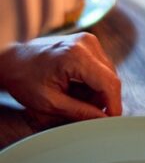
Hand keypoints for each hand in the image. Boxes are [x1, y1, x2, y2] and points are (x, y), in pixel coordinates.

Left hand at [0, 34, 121, 126]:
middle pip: (111, 78)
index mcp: (76, 56)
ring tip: (74, 99)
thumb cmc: (25, 80)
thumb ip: (79, 112)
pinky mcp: (87, 43)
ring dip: (98, 91)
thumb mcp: (50, 102)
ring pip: (108, 73)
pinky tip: (76, 88)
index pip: (109, 83)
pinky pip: (101, 66)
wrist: (13, 60)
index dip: (114, 105)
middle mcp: (86, 43)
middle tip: (85, 113)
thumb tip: (103, 119)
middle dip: (103, 99)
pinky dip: (93, 81)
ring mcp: (88, 40)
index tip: (111, 122)